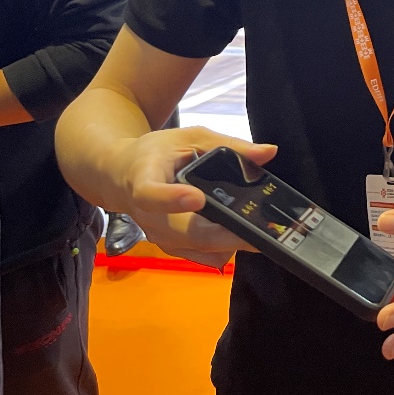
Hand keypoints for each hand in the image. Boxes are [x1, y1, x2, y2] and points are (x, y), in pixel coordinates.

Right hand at [109, 126, 277, 269]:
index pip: (150, 195)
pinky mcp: (173, 249)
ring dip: (231, 242)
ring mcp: (160, 238)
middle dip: (226, 234)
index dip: (173, 200)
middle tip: (260, 229)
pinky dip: (227, 247)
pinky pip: (205, 256)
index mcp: (144, 180)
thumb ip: (230, 145)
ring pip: (200, 249)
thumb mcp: (190, 138)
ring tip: (259, 227)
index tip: (197, 198)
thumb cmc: (156, 154)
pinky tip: (243, 230)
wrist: (123, 177)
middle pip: (186, 234)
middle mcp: (149, 216)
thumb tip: (269, 152)